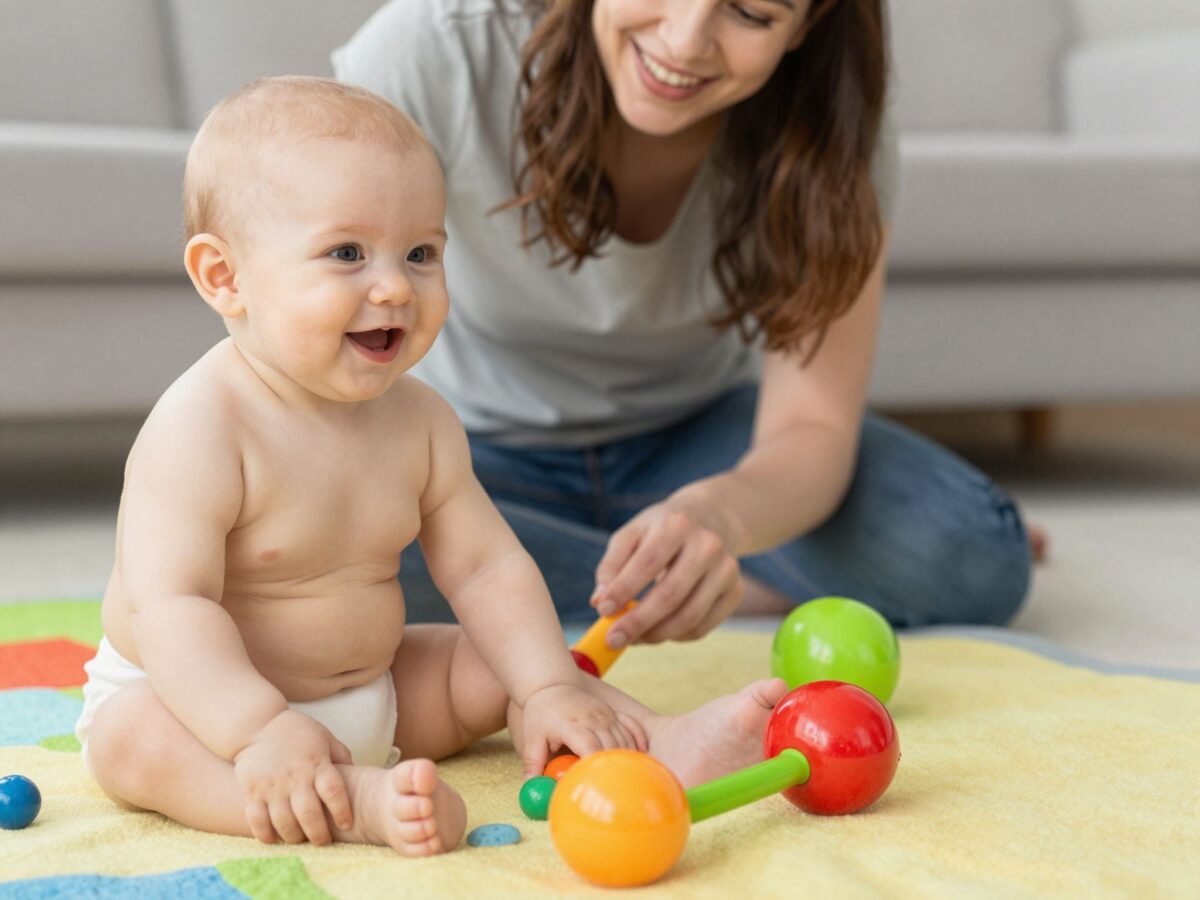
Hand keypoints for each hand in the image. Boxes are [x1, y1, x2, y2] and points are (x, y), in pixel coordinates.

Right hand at [233, 709, 353, 844]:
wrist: (258, 725)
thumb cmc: (298, 733)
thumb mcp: (325, 738)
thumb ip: (341, 758)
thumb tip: (358, 778)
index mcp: (317, 763)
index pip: (334, 791)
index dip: (342, 811)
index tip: (346, 823)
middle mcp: (295, 776)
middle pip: (309, 813)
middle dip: (318, 834)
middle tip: (322, 841)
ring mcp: (272, 786)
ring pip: (284, 822)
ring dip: (294, 837)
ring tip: (300, 839)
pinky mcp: (252, 791)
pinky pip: (257, 820)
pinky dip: (265, 834)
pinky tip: (274, 838)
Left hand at [518, 682, 644, 776]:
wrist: (552, 684)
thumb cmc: (541, 713)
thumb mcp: (532, 739)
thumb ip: (533, 763)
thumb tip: (530, 788)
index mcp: (574, 725)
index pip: (591, 747)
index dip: (597, 766)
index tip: (599, 785)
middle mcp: (594, 719)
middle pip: (612, 748)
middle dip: (615, 770)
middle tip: (615, 791)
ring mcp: (606, 715)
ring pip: (625, 740)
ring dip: (626, 760)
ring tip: (626, 780)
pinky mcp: (613, 714)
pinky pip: (632, 728)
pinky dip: (638, 742)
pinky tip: (639, 757)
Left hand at [591, 500, 743, 645]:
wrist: (712, 518)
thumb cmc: (661, 530)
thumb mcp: (633, 534)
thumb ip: (612, 565)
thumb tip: (600, 601)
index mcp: (677, 524)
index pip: (648, 562)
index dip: (623, 590)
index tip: (602, 611)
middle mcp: (707, 545)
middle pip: (670, 594)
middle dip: (638, 622)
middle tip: (613, 639)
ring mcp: (727, 569)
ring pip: (689, 617)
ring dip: (655, 635)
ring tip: (633, 639)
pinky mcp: (735, 591)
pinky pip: (702, 627)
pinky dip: (676, 636)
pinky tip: (658, 632)